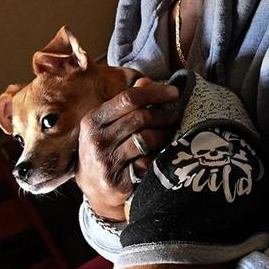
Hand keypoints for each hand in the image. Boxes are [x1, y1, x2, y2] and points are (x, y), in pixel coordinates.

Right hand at [76, 78, 181, 219]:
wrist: (94, 188)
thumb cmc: (106, 149)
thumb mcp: (109, 124)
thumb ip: (127, 102)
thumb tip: (147, 80)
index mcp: (93, 120)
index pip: (128, 99)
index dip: (155, 93)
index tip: (174, 92)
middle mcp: (96, 139)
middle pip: (140, 117)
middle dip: (163, 114)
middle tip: (176, 115)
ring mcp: (105, 161)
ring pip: (146, 138)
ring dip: (164, 134)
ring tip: (169, 133)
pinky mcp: (116, 180)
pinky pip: (147, 161)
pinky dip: (157, 155)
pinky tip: (160, 153)